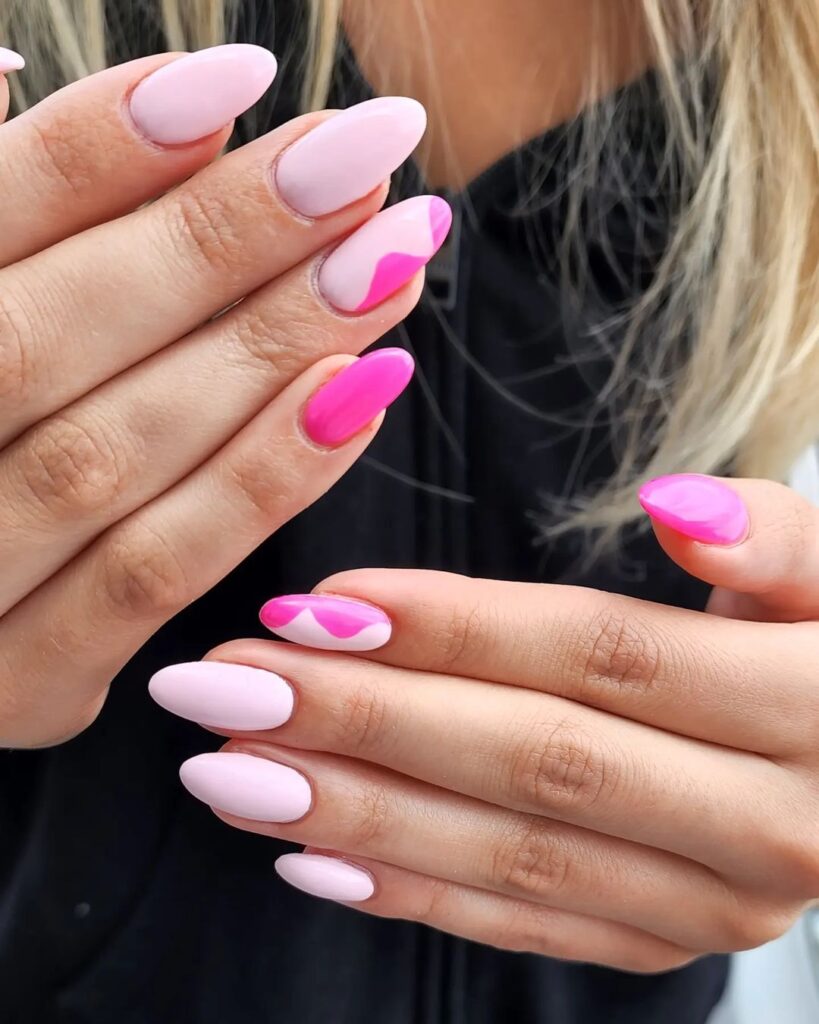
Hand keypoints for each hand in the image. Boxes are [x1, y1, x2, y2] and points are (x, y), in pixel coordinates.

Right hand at [0, 46, 441, 746]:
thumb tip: (4, 71)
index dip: (95, 147)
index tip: (237, 77)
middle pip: (55, 335)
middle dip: (220, 239)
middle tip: (363, 159)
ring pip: (116, 453)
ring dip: (271, 351)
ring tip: (391, 257)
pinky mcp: (29, 683)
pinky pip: (156, 574)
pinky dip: (263, 482)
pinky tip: (363, 394)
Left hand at [153, 475, 818, 972]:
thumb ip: (770, 538)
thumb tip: (679, 505)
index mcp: (807, 709)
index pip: (597, 656)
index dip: (452, 627)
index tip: (316, 602)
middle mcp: (767, 826)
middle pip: (534, 759)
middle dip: (366, 718)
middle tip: (225, 684)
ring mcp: (709, 904)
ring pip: (512, 852)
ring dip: (357, 811)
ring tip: (230, 767)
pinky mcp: (662, 943)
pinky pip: (528, 922)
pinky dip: (416, 891)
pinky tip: (312, 855)